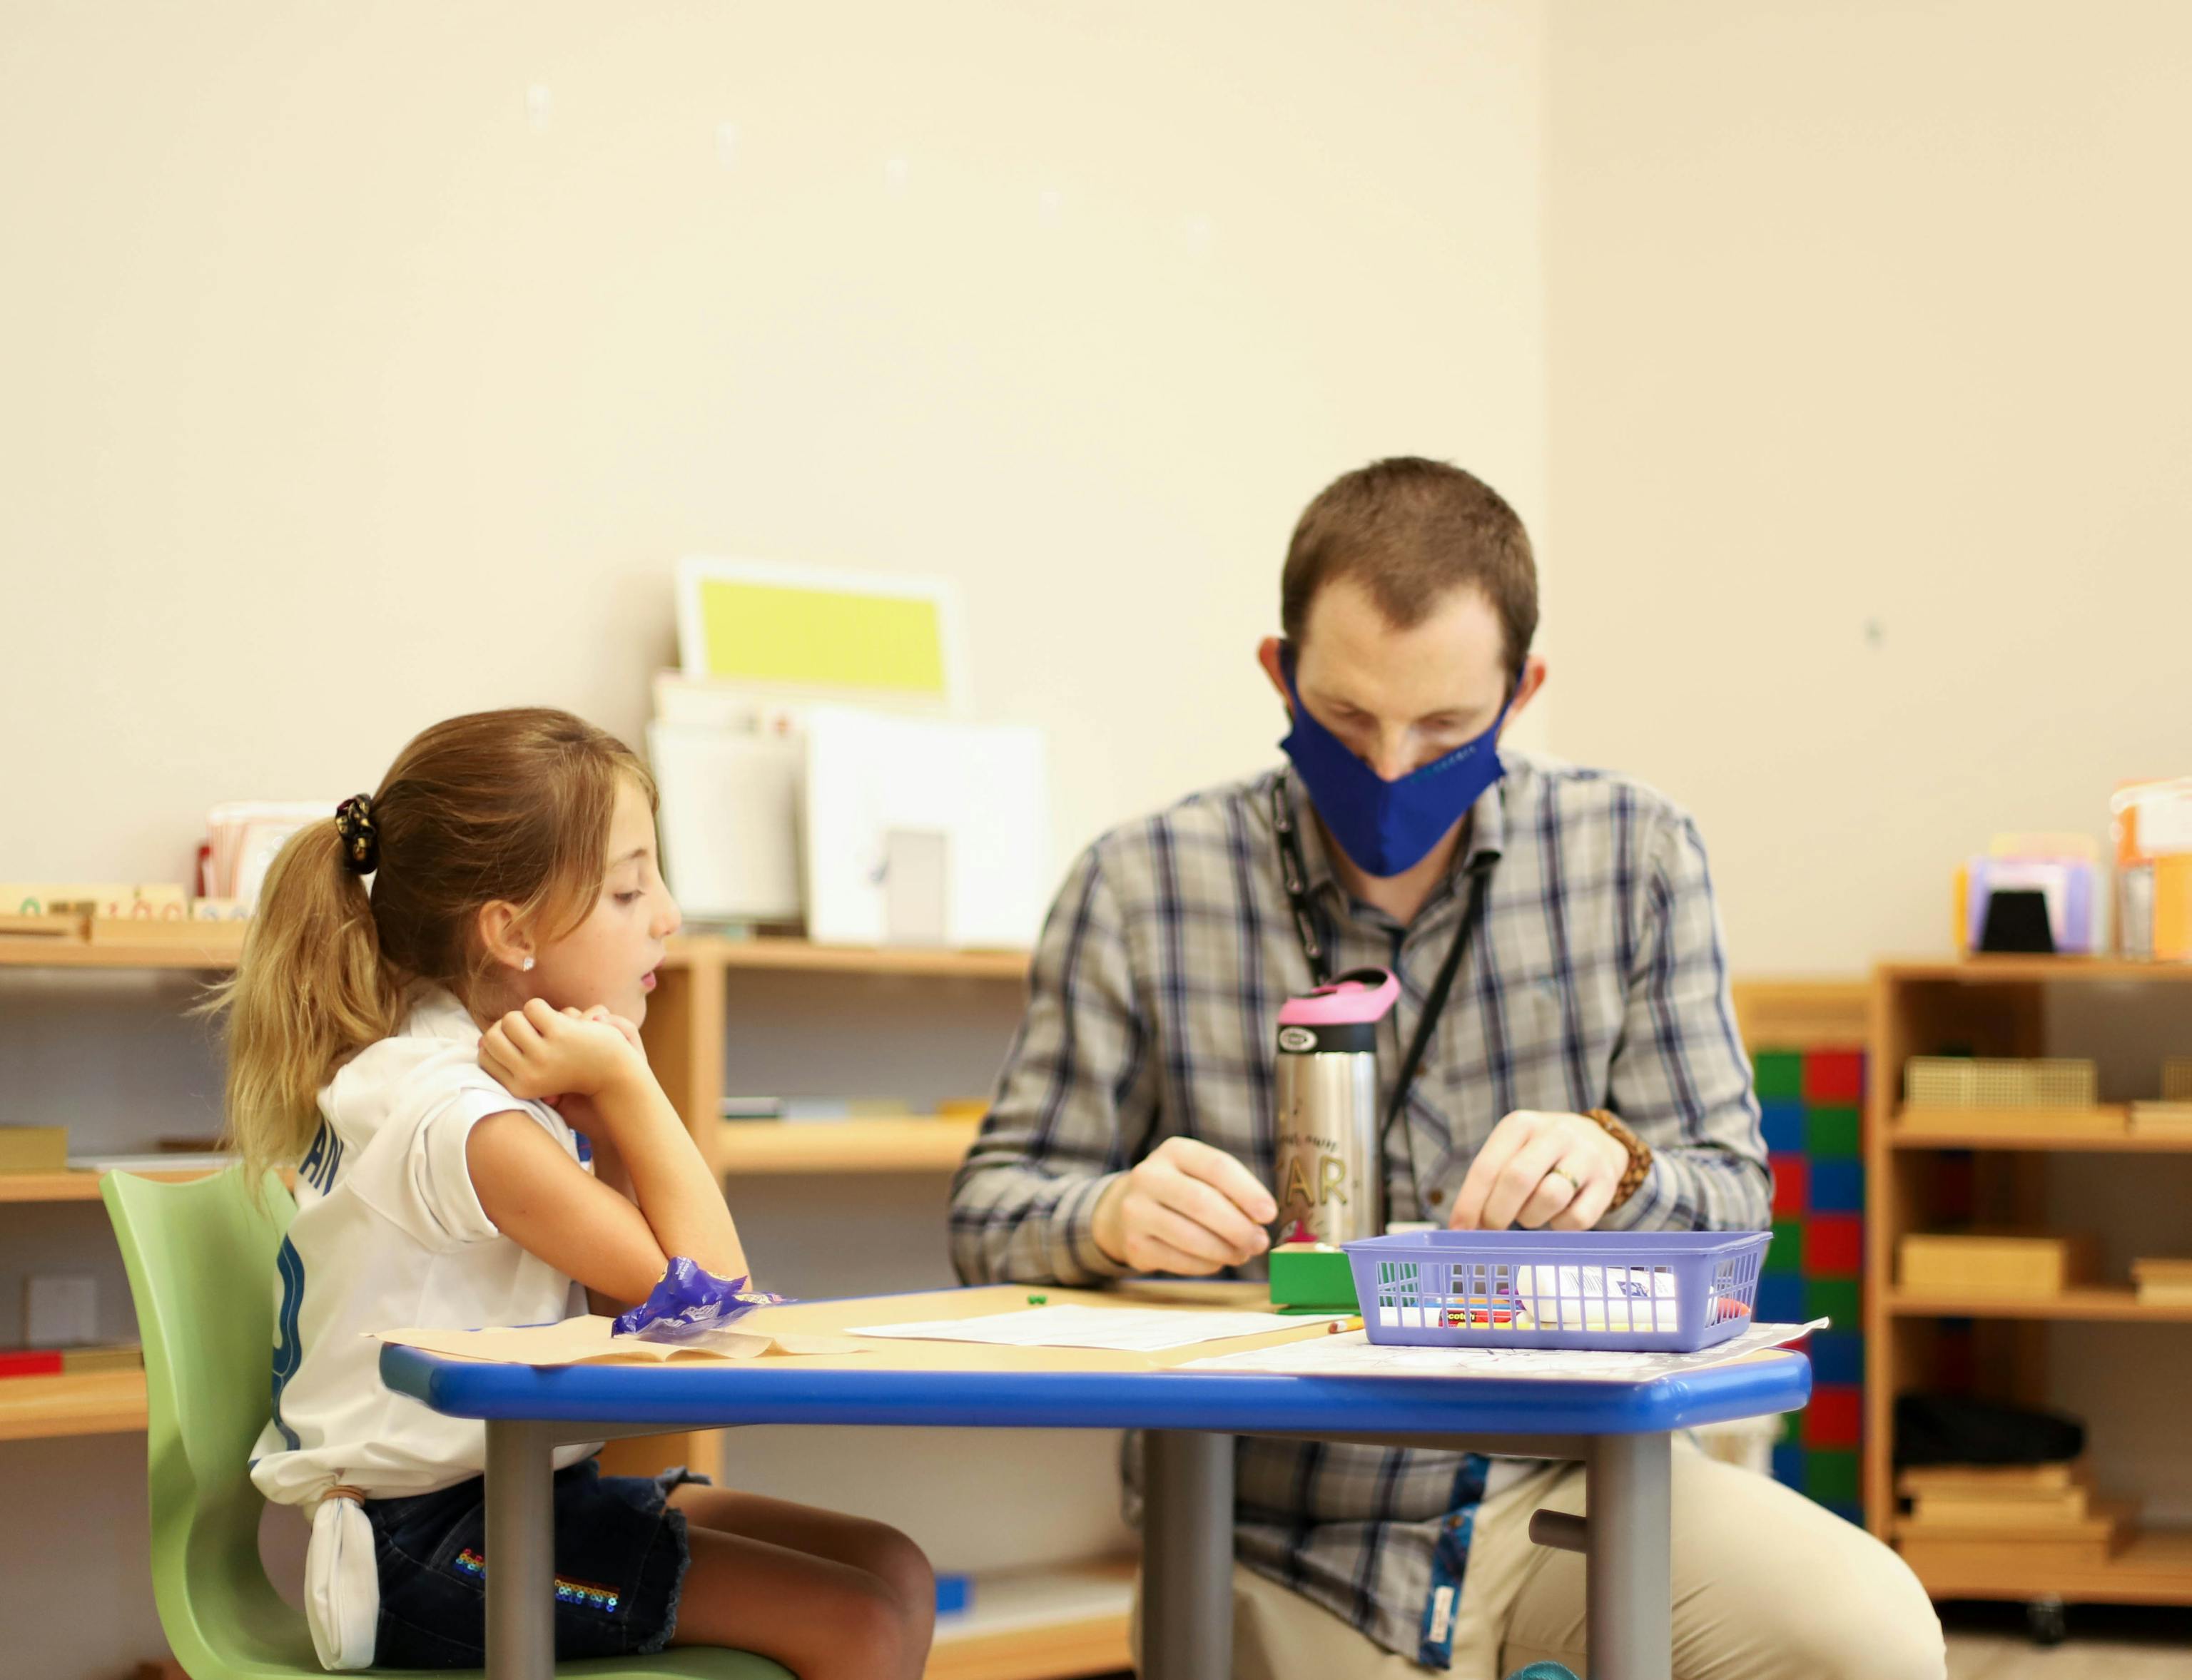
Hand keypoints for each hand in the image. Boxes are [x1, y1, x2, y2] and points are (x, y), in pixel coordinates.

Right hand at [479, 998, 644, 1105]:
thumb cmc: (570, 1073)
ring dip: (528, 1016)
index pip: (484, 1053)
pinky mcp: (559, 1034)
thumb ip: (507, 1059)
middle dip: (509, 1027)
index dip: (499, 1040)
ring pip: (511, 1018)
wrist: (614, 1075)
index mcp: (517, 1088)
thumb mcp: (535, 1075)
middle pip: (492, 1034)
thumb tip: (479, 1041)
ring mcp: (542, 1054)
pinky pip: (533, 1006)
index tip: (520, 1041)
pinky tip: (560, 1021)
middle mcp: (526, 1075)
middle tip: (533, 1031)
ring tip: (547, 1027)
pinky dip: (544, 1008)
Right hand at [1091, 1137, 1277, 1274]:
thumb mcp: (1200, 1175)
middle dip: (1238, 1227)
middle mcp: (1149, 1176)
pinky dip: (1205, 1265)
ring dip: (1224, 1250)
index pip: (1217, 1166)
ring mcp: (1136, 1211)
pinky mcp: (1133, 1244)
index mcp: (1174, 1151)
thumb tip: (1261, 1221)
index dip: (1248, 1192)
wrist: (1126, 1207)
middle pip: (1201, 1202)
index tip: (1269, 1214)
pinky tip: (1217, 1261)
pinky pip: (1178, 1260)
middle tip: (1260, 1242)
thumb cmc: (1182, 1190)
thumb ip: (1229, 1190)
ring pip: (1189, 1236)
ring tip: (1242, 1254)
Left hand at [1448, 1110, 1627, 1232]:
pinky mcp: (1607, 1182)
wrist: (1598, 1141)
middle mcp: (1555, 1134)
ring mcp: (1585, 1156)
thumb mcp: (1514, 1151)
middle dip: (1497, 1213)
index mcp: (1521, 1124)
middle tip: (1491, 1229)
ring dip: (1531, 1218)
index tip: (1459, 1229)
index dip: (1470, 1202)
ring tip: (1529, 1214)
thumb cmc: (1541, 1154)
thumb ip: (1490, 1181)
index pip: (1487, 1166)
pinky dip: (1560, 1227)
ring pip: (1549, 1198)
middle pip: (1517, 1179)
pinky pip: (1577, 1219)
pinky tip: (1557, 1216)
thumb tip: (1464, 1226)